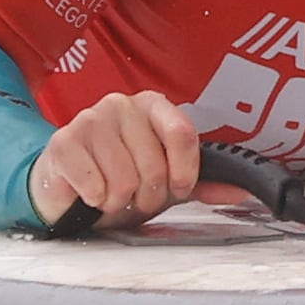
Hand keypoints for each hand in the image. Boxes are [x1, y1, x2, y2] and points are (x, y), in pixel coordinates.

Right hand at [30, 91, 211, 229]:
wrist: (69, 187)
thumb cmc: (117, 177)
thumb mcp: (165, 180)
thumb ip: (202, 183)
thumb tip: (240, 189)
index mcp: (153, 106)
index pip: (183, 134)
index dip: (184, 172)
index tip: (177, 189)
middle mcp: (121, 104)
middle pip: (154, 164)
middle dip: (149, 195)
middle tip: (136, 196)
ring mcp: (90, 119)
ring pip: (125, 179)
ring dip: (120, 200)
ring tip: (112, 194)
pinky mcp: (64, 142)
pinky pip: (95, 185)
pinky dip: (95, 200)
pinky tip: (90, 192)